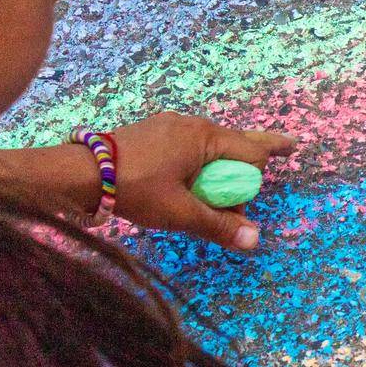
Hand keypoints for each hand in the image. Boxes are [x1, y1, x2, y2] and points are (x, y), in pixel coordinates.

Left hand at [109, 113, 295, 250]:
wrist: (78, 174)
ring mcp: (170, 126)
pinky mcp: (153, 134)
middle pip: (235, 142)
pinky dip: (200, 162)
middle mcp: (192, 125)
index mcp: (205, 138)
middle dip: (256, 153)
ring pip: (211, 145)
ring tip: (224, 186)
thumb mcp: (180, 213)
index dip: (258, 175)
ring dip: (222, 165)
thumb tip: (255, 241)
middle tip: (286, 149)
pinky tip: (193, 178)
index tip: (269, 177)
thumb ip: (219, 226)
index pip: (251, 153)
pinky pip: (190, 146)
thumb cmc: (135, 189)